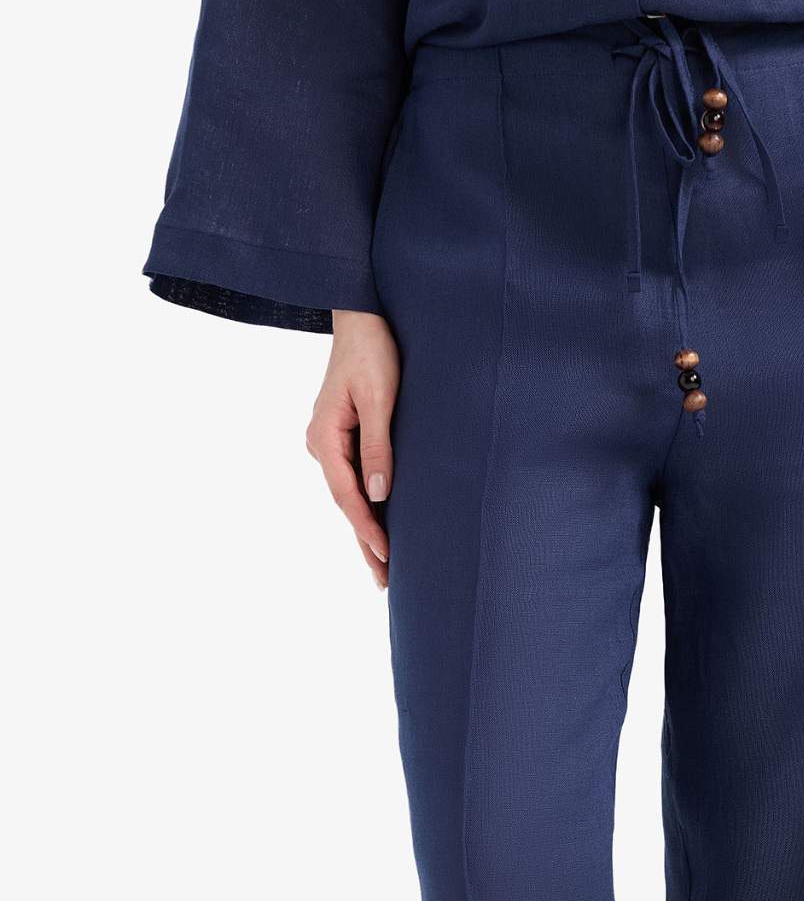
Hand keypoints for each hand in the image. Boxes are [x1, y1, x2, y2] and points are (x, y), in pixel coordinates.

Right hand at [306, 310, 400, 589]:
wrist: (362, 317)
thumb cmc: (374, 351)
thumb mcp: (379, 398)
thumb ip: (378, 446)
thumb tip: (379, 496)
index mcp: (324, 438)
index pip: (347, 496)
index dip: (367, 529)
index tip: (385, 555)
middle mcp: (321, 445)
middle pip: (345, 504)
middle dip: (365, 542)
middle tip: (384, 582)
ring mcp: (329, 443)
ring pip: (350, 496)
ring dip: (366, 529)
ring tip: (383, 567)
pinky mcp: (343, 438)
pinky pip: (354, 480)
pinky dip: (367, 506)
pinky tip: (378, 525)